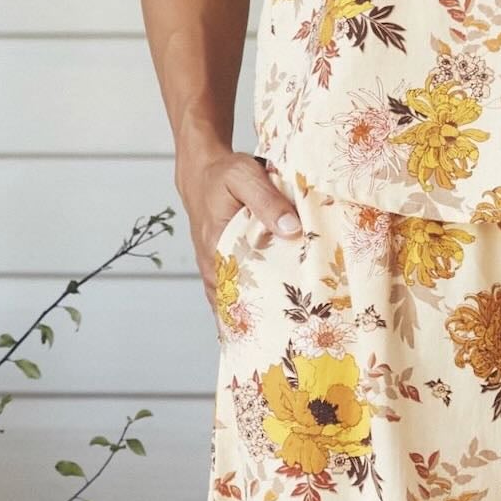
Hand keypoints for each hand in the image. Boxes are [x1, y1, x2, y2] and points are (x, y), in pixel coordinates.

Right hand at [181, 149, 301, 314]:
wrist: (201, 171)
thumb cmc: (223, 173)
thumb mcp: (246, 177)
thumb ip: (268, 202)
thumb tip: (292, 229)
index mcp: (217, 247)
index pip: (241, 290)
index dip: (265, 309)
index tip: (290, 322)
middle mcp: (213, 265)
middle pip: (241, 301)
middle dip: (267, 315)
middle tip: (298, 329)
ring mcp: (216, 268)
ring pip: (238, 299)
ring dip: (261, 310)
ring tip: (290, 326)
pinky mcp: (222, 264)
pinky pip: (235, 290)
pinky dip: (252, 300)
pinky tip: (272, 311)